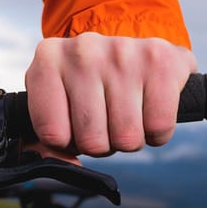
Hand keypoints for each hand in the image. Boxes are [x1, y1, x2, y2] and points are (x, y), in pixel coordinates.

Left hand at [25, 32, 197, 156]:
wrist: (133, 41)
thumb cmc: (88, 81)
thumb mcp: (56, 99)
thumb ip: (46, 140)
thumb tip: (69, 166)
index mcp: (48, 60)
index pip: (52, 135)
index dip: (67, 142)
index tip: (73, 126)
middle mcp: (83, 51)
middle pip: (91, 141)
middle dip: (101, 143)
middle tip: (105, 120)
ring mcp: (122, 53)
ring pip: (126, 139)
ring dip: (129, 139)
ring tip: (125, 113)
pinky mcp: (160, 60)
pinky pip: (158, 128)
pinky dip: (156, 132)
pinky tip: (148, 109)